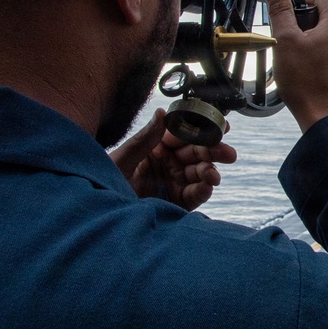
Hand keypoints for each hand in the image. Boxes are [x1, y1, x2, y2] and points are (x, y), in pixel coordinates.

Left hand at [110, 109, 237, 210]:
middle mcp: (168, 163)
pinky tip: (206, 187)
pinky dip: (203, 191)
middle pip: (197, 153)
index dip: (203, 127)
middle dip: (214, 152)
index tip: (221, 124)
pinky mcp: (176, 202)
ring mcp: (173, 183)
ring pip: (199, 173)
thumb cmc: (102, 182)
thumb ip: (145, 138)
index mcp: (156, 146)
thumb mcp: (123, 159)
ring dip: (210, 173)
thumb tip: (162, 112)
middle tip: (229, 154)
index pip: (184, 134)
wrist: (98, 215)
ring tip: (212, 176)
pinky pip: (194, 195)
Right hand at [266, 0, 327, 132]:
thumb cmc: (306, 81)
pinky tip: (307, 72)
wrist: (324, 117)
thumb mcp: (285, 40)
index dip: (300, 4)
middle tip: (288, 40)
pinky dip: (321, 57)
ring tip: (296, 59)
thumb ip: (280, 11)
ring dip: (312, 42)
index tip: (287, 16)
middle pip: (326, 18)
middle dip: (305, 25)